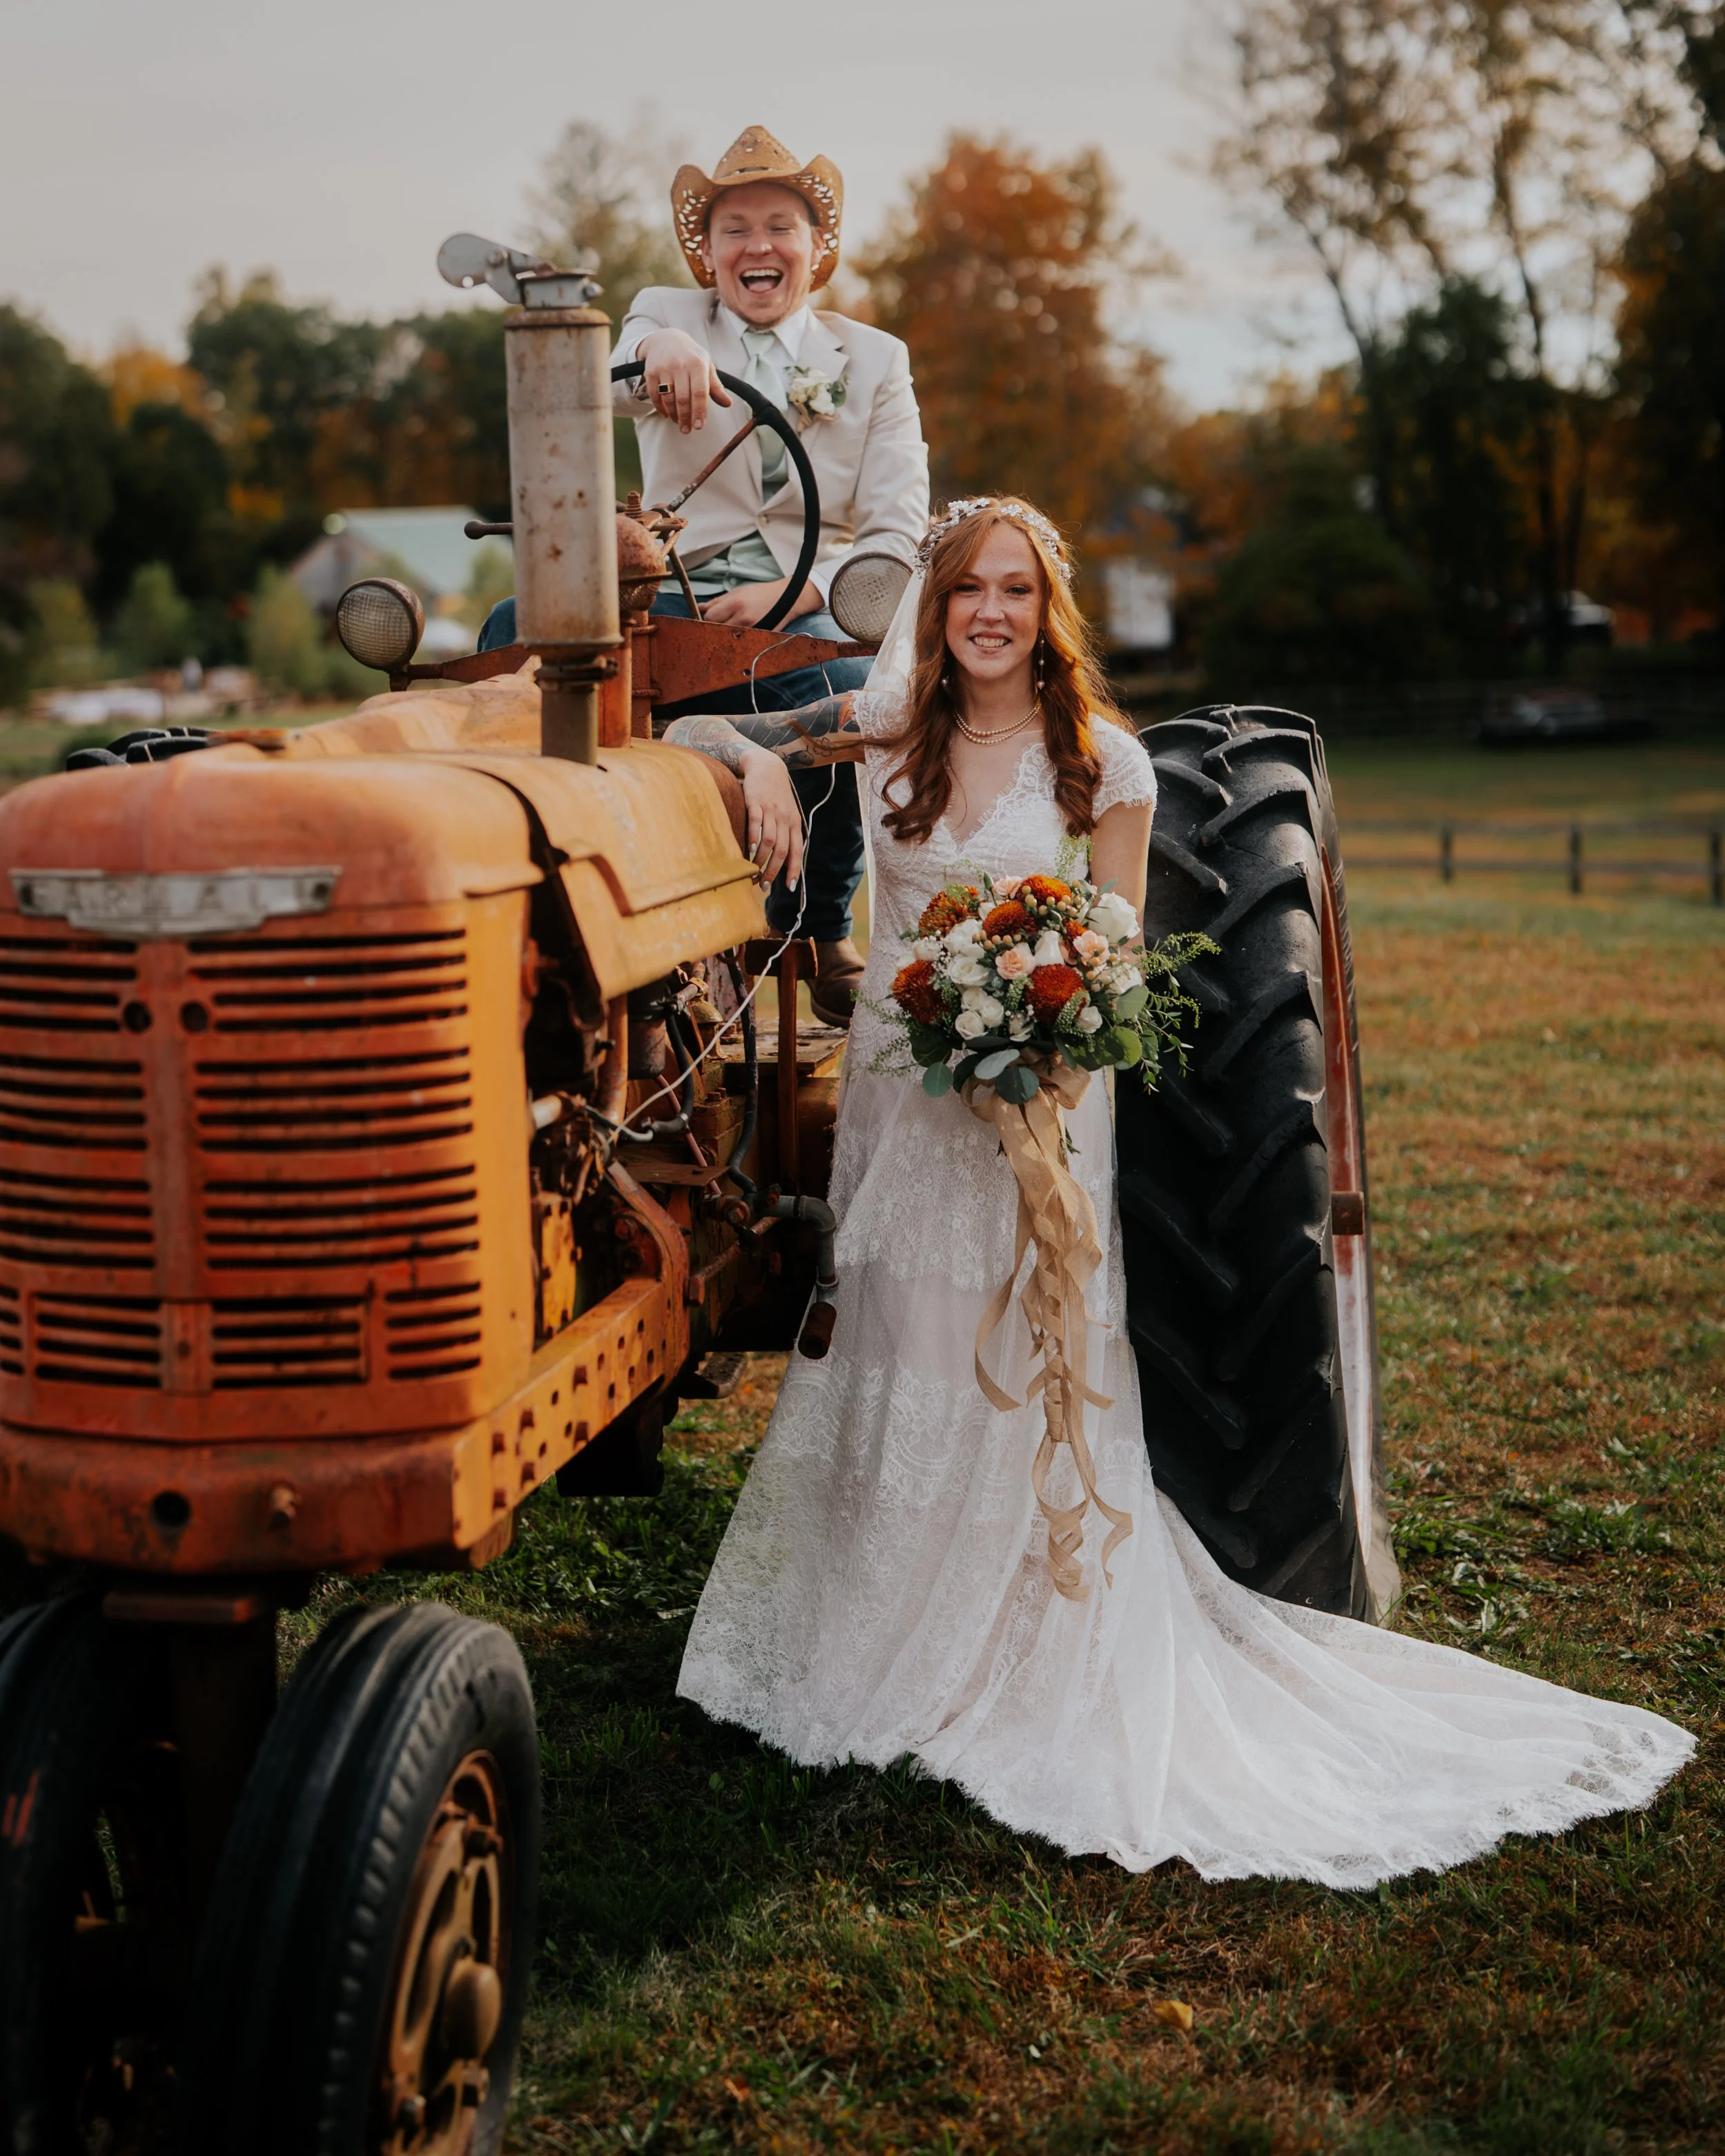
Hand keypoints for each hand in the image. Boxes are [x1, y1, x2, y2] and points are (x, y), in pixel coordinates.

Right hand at [638, 330, 730, 433]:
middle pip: (683, 398)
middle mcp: (680, 364)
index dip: (699, 411)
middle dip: (685, 418)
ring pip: (668, 399)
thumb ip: (716, 387)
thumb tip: (728, 404)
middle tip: (687, 430)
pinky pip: (655, 395)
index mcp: (697, 364)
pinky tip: (667, 414)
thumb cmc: (691, 357)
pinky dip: (661, 408)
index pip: (700, 392)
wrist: (667, 339)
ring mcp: (664, 367)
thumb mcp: (706, 367)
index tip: (699, 426)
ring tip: (679, 422)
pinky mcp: (651, 372)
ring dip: (674, 415)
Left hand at [703, 577, 822, 628]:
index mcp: (736, 603)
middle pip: (716, 630)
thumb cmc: (761, 594)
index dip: (706, 619)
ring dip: (725, 635)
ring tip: (731, 628)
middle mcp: (743, 618)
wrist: (788, 598)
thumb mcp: (738, 592)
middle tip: (719, 624)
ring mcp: (752, 630)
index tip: (708, 619)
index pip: (709, 617)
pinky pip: (740, 643)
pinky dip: (737, 639)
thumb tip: (698, 608)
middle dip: (713, 628)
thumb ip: (717, 601)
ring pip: (727, 638)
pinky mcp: (759, 638)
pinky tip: (740, 634)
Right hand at [737, 746, 802, 888]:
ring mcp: (770, 810)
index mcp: (794, 823)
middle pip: (782, 851)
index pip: (796, 851)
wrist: (766, 767)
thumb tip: (783, 859)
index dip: (793, 870)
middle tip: (763, 885)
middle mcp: (785, 818)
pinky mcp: (756, 803)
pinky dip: (754, 840)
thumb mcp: (787, 813)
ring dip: (761, 860)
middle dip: (773, 871)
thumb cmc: (776, 795)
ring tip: (753, 873)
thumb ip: (786, 833)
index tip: (788, 887)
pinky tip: (750, 851)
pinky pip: (756, 825)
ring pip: (769, 841)